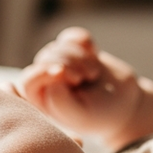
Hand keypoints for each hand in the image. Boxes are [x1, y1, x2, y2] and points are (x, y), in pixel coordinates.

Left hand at [13, 27, 144, 149]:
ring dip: (81, 57)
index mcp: (41, 101)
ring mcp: (58, 64)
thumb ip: (61, 103)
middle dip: (70, 63)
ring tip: (93, 74)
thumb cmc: (99, 115)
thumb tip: (51, 80)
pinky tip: (94, 51)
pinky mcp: (72, 51)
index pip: (28, 80)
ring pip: (59, 47)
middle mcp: (45, 82)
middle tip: (88, 77)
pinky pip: (70, 36)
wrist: (123, 103)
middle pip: (46, 59)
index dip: (44, 73)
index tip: (69, 76)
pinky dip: (84, 40)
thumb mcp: (82, 116)